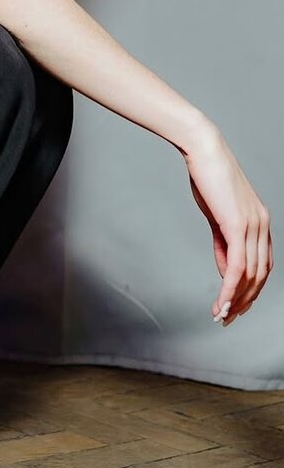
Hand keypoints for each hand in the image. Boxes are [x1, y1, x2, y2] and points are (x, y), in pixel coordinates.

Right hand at [184, 127, 272, 325]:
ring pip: (250, 275)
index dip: (250, 290)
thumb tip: (226, 268)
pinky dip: (229, 288)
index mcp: (261, 222)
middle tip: (227, 318)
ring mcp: (253, 226)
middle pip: (260, 276)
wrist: (203, 150)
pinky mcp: (238, 225)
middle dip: (244, 301)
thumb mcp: (217, 214)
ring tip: (221, 315)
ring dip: (236, 300)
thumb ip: (224, 241)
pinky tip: (221, 301)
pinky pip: (237, 266)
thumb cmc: (207, 176)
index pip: (262, 266)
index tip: (234, 306)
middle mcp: (263, 226)